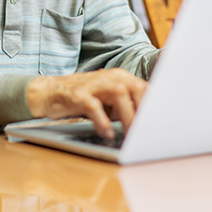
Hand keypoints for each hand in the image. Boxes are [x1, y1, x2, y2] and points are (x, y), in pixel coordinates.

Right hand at [26, 69, 146, 138]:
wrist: (50, 93)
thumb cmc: (84, 98)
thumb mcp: (108, 101)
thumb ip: (127, 107)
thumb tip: (147, 123)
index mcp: (120, 77)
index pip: (144, 88)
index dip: (154, 105)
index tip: (160, 122)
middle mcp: (109, 77)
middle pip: (135, 88)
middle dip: (143, 109)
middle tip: (147, 130)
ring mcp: (93, 84)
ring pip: (118, 93)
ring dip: (127, 114)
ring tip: (130, 133)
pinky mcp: (77, 94)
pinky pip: (93, 105)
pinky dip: (102, 120)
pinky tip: (106, 132)